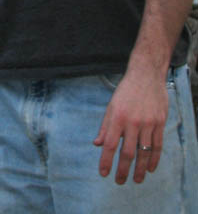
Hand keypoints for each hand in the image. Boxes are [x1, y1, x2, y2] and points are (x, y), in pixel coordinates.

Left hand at [93, 68, 167, 183]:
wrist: (146, 75)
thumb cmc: (126, 91)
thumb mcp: (111, 106)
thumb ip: (105, 127)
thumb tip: (97, 144)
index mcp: (117, 117)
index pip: (110, 144)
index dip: (106, 161)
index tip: (103, 173)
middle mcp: (132, 122)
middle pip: (128, 152)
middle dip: (123, 170)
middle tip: (119, 182)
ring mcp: (148, 123)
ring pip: (144, 152)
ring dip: (141, 169)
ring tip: (137, 180)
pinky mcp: (160, 123)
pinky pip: (158, 146)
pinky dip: (154, 159)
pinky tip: (151, 168)